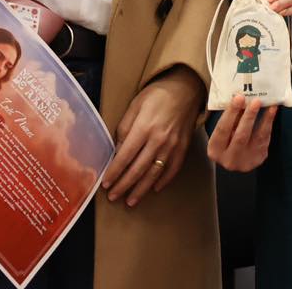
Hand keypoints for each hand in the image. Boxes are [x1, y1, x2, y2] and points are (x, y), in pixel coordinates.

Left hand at [102, 66, 205, 207]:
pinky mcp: (183, 148)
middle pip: (138, 169)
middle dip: (124, 185)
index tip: (105, 183)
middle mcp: (159, 140)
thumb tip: (117, 150)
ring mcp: (172, 146)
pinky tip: (154, 189)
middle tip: (113, 196)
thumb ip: (125, 128)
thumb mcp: (135, 106)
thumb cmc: (157, 95)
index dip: (114, 172)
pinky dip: (163, 181)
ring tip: (130, 201)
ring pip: (154, 174)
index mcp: (144, 128)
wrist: (186, 89)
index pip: (125, 156)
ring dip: (141, 189)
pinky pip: (172, 169)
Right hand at [207, 95, 276, 172]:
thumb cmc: (226, 140)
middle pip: (240, 136)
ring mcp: (246, 161)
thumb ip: (231, 118)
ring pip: (257, 138)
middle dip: (249, 117)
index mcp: (215, 150)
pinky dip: (269, 124)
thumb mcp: (223, 131)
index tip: (239, 97)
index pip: (223, 129)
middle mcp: (229, 159)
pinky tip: (272, 112)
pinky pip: (265, 140)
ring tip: (271, 106)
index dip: (231, 113)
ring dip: (265, 120)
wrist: (235, 159)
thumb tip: (243, 99)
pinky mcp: (259, 159)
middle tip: (256, 101)